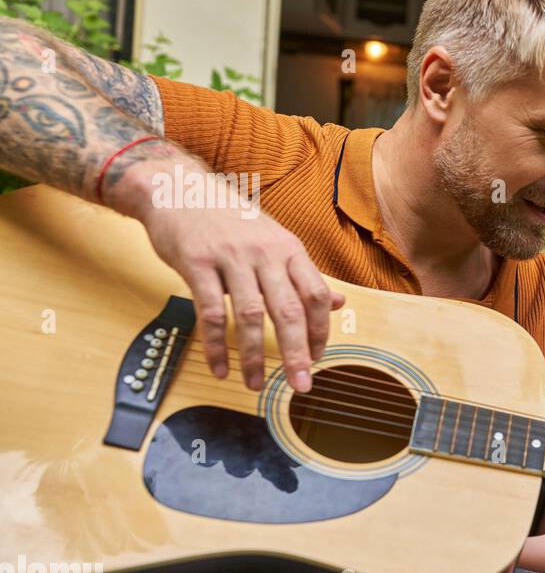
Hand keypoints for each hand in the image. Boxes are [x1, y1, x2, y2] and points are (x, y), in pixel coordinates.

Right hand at [136, 172, 344, 391]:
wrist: (177, 187)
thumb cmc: (230, 221)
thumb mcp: (274, 241)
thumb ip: (304, 275)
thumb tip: (340, 302)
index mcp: (289, 249)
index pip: (316, 294)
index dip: (321, 330)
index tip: (317, 358)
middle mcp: (265, 253)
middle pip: (289, 310)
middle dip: (296, 352)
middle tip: (300, 384)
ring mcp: (230, 258)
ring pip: (250, 315)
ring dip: (253, 355)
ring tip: (254, 384)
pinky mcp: (197, 263)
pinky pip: (210, 312)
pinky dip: (216, 345)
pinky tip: (219, 367)